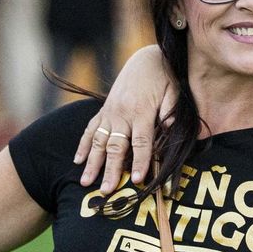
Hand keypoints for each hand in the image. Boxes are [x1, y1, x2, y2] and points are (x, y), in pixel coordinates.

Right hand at [74, 45, 176, 191]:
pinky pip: (90, 129)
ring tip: (85, 182)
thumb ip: (171, 111)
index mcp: (142, 111)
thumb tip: (170, 129)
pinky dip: (83, 145)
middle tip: (106, 191)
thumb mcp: (175, 92)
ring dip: (91, 163)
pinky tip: (77, 161)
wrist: (146, 59)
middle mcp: (122, 114)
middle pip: (115, 147)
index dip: (140, 161)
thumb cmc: (165, 78)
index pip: (141, 142)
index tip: (136, 180)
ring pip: (98, 141)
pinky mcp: (104, 110)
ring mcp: (110, 112)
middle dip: (110, 170)